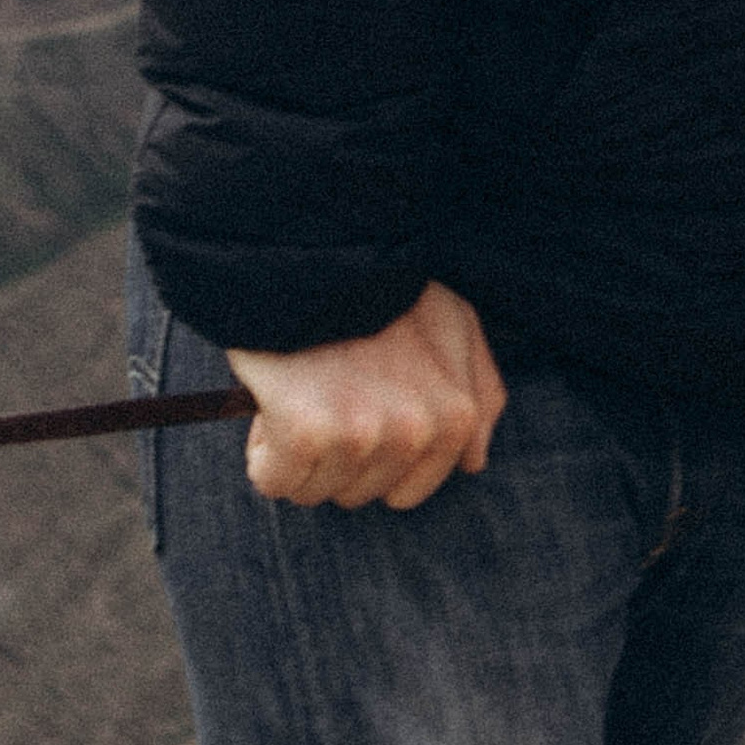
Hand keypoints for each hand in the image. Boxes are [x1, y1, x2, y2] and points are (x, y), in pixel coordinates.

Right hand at [225, 280, 507, 510]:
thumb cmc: (386, 286)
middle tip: (330, 390)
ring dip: (298, 452)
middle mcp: (416, 432)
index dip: (374, 456)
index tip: (360, 409)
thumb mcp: (456, 324)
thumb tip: (473, 463)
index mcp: (456, 416)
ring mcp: (363, 435)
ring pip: (313, 491)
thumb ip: (479, 392)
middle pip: (357, 494)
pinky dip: (264, 451)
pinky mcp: (306, 433)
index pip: (407, 492)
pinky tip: (276, 401)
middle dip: (337, 455)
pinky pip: (273, 480)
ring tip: (305, 388)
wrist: (320, 250)